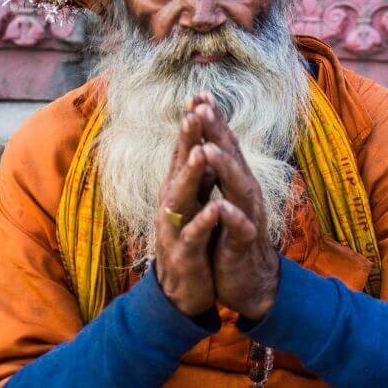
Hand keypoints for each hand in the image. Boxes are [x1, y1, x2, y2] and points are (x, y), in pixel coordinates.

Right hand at [153, 101, 220, 316]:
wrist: (183, 291)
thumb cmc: (192, 243)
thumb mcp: (195, 206)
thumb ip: (198, 179)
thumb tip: (203, 147)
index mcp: (180, 192)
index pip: (185, 152)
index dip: (192, 126)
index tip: (200, 96)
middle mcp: (172, 205)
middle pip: (179, 167)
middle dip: (187, 140)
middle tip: (194, 112)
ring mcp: (174, 228)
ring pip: (180, 198)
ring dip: (189, 175)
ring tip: (200, 153)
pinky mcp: (183, 254)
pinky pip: (193, 236)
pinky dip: (204, 222)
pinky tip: (215, 208)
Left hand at [193, 99, 279, 320]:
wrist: (250, 282)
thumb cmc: (231, 240)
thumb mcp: (223, 202)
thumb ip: (219, 175)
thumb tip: (208, 143)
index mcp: (235, 184)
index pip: (224, 146)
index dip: (212, 122)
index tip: (198, 95)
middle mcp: (245, 194)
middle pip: (233, 158)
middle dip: (218, 133)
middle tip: (202, 108)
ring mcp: (247, 217)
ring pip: (239, 188)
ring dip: (225, 169)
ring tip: (209, 150)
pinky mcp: (244, 243)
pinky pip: (240, 227)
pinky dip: (231, 216)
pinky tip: (221, 206)